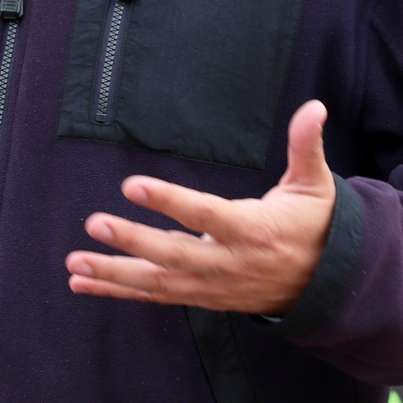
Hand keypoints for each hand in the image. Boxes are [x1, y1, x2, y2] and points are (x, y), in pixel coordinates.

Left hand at [67, 100, 335, 314]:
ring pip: (159, 282)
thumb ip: (306, 146)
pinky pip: (156, 295)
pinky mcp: (202, 296)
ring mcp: (213, 286)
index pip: (206, 215)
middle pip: (174, 255)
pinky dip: (119, 290)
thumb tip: (314, 107)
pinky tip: (83, 282)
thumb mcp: (315, 184)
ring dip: (114, 274)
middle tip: (94, 223)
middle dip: (132, 242)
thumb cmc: (315, 224)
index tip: (133, 185)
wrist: (327, 285)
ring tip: (75, 262)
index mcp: (254, 231)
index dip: (169, 201)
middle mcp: (229, 263)